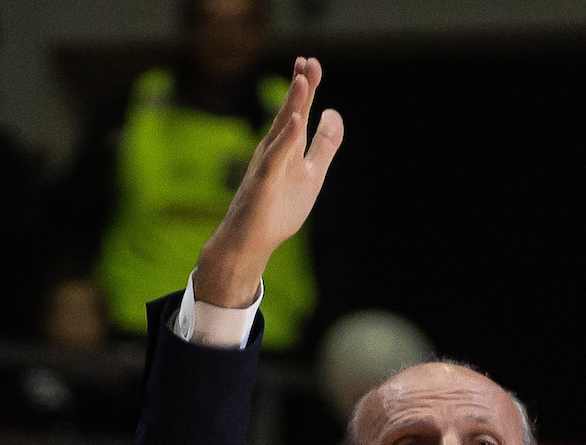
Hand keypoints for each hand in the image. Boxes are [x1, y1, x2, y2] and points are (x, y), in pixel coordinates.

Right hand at [196, 56, 342, 309]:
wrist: (250, 243)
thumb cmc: (277, 210)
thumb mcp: (311, 174)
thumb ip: (324, 146)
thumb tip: (336, 114)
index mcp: (288, 148)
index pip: (299, 112)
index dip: (307, 89)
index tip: (313, 63)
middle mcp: (274, 151)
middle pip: (289, 114)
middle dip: (299, 88)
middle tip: (308, 61)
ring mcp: (266, 166)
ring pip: (280, 131)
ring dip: (292, 106)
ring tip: (303, 81)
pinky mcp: (261, 184)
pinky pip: (274, 159)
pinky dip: (285, 140)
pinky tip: (295, 122)